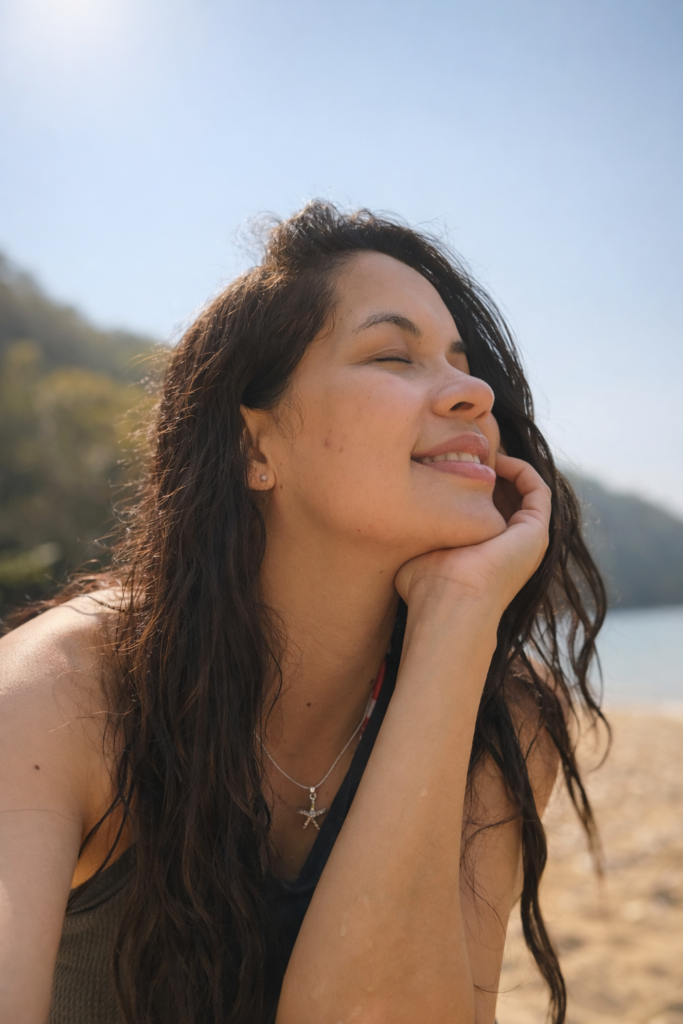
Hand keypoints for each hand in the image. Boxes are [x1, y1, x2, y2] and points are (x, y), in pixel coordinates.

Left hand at [395, 454, 550, 613]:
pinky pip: (537, 489)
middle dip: (488, 471)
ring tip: (481, 451)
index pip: (485, 509)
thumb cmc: (427, 585)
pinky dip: (520, 469)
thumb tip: (395, 516)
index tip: (449, 463)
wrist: (451, 602)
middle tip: (466, 451)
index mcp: (485, 552)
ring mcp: (527, 539)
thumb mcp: (420, 550)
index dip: (470, 483)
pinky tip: (496, 459)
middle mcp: (509, 546)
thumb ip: (419, 532)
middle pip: (506, 496)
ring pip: (524, 491)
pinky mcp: (537, 530)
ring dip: (506, 466)